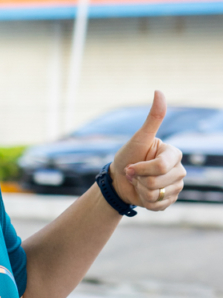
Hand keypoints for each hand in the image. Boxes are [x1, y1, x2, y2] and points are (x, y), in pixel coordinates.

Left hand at [110, 91, 185, 209]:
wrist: (118, 180)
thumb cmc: (127, 157)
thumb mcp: (138, 138)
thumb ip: (152, 118)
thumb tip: (159, 91)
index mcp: (174, 154)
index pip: (161, 166)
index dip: (141, 168)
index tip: (132, 165)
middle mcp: (179, 170)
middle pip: (159, 182)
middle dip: (140, 179)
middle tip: (135, 174)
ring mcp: (177, 187)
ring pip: (158, 195)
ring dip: (141, 191)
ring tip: (139, 183)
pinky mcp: (171, 201)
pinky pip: (158, 206)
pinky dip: (145, 202)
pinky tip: (142, 194)